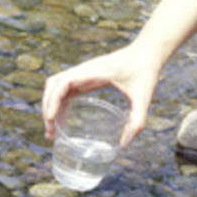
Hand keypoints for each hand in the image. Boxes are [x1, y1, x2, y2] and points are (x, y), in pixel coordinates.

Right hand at [42, 43, 160, 147]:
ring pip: (57, 85)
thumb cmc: (146, 70)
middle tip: (51, 132)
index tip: (51, 119)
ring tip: (53, 130)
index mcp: (95, 71)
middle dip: (47, 107)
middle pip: (54, 84)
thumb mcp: (143, 96)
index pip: (64, 81)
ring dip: (50, 105)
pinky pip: (67, 87)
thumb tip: (124, 145)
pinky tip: (63, 119)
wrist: (149, 51)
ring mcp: (86, 71)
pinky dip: (60, 102)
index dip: (53, 99)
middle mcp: (86, 69)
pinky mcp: (89, 75)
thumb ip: (137, 120)